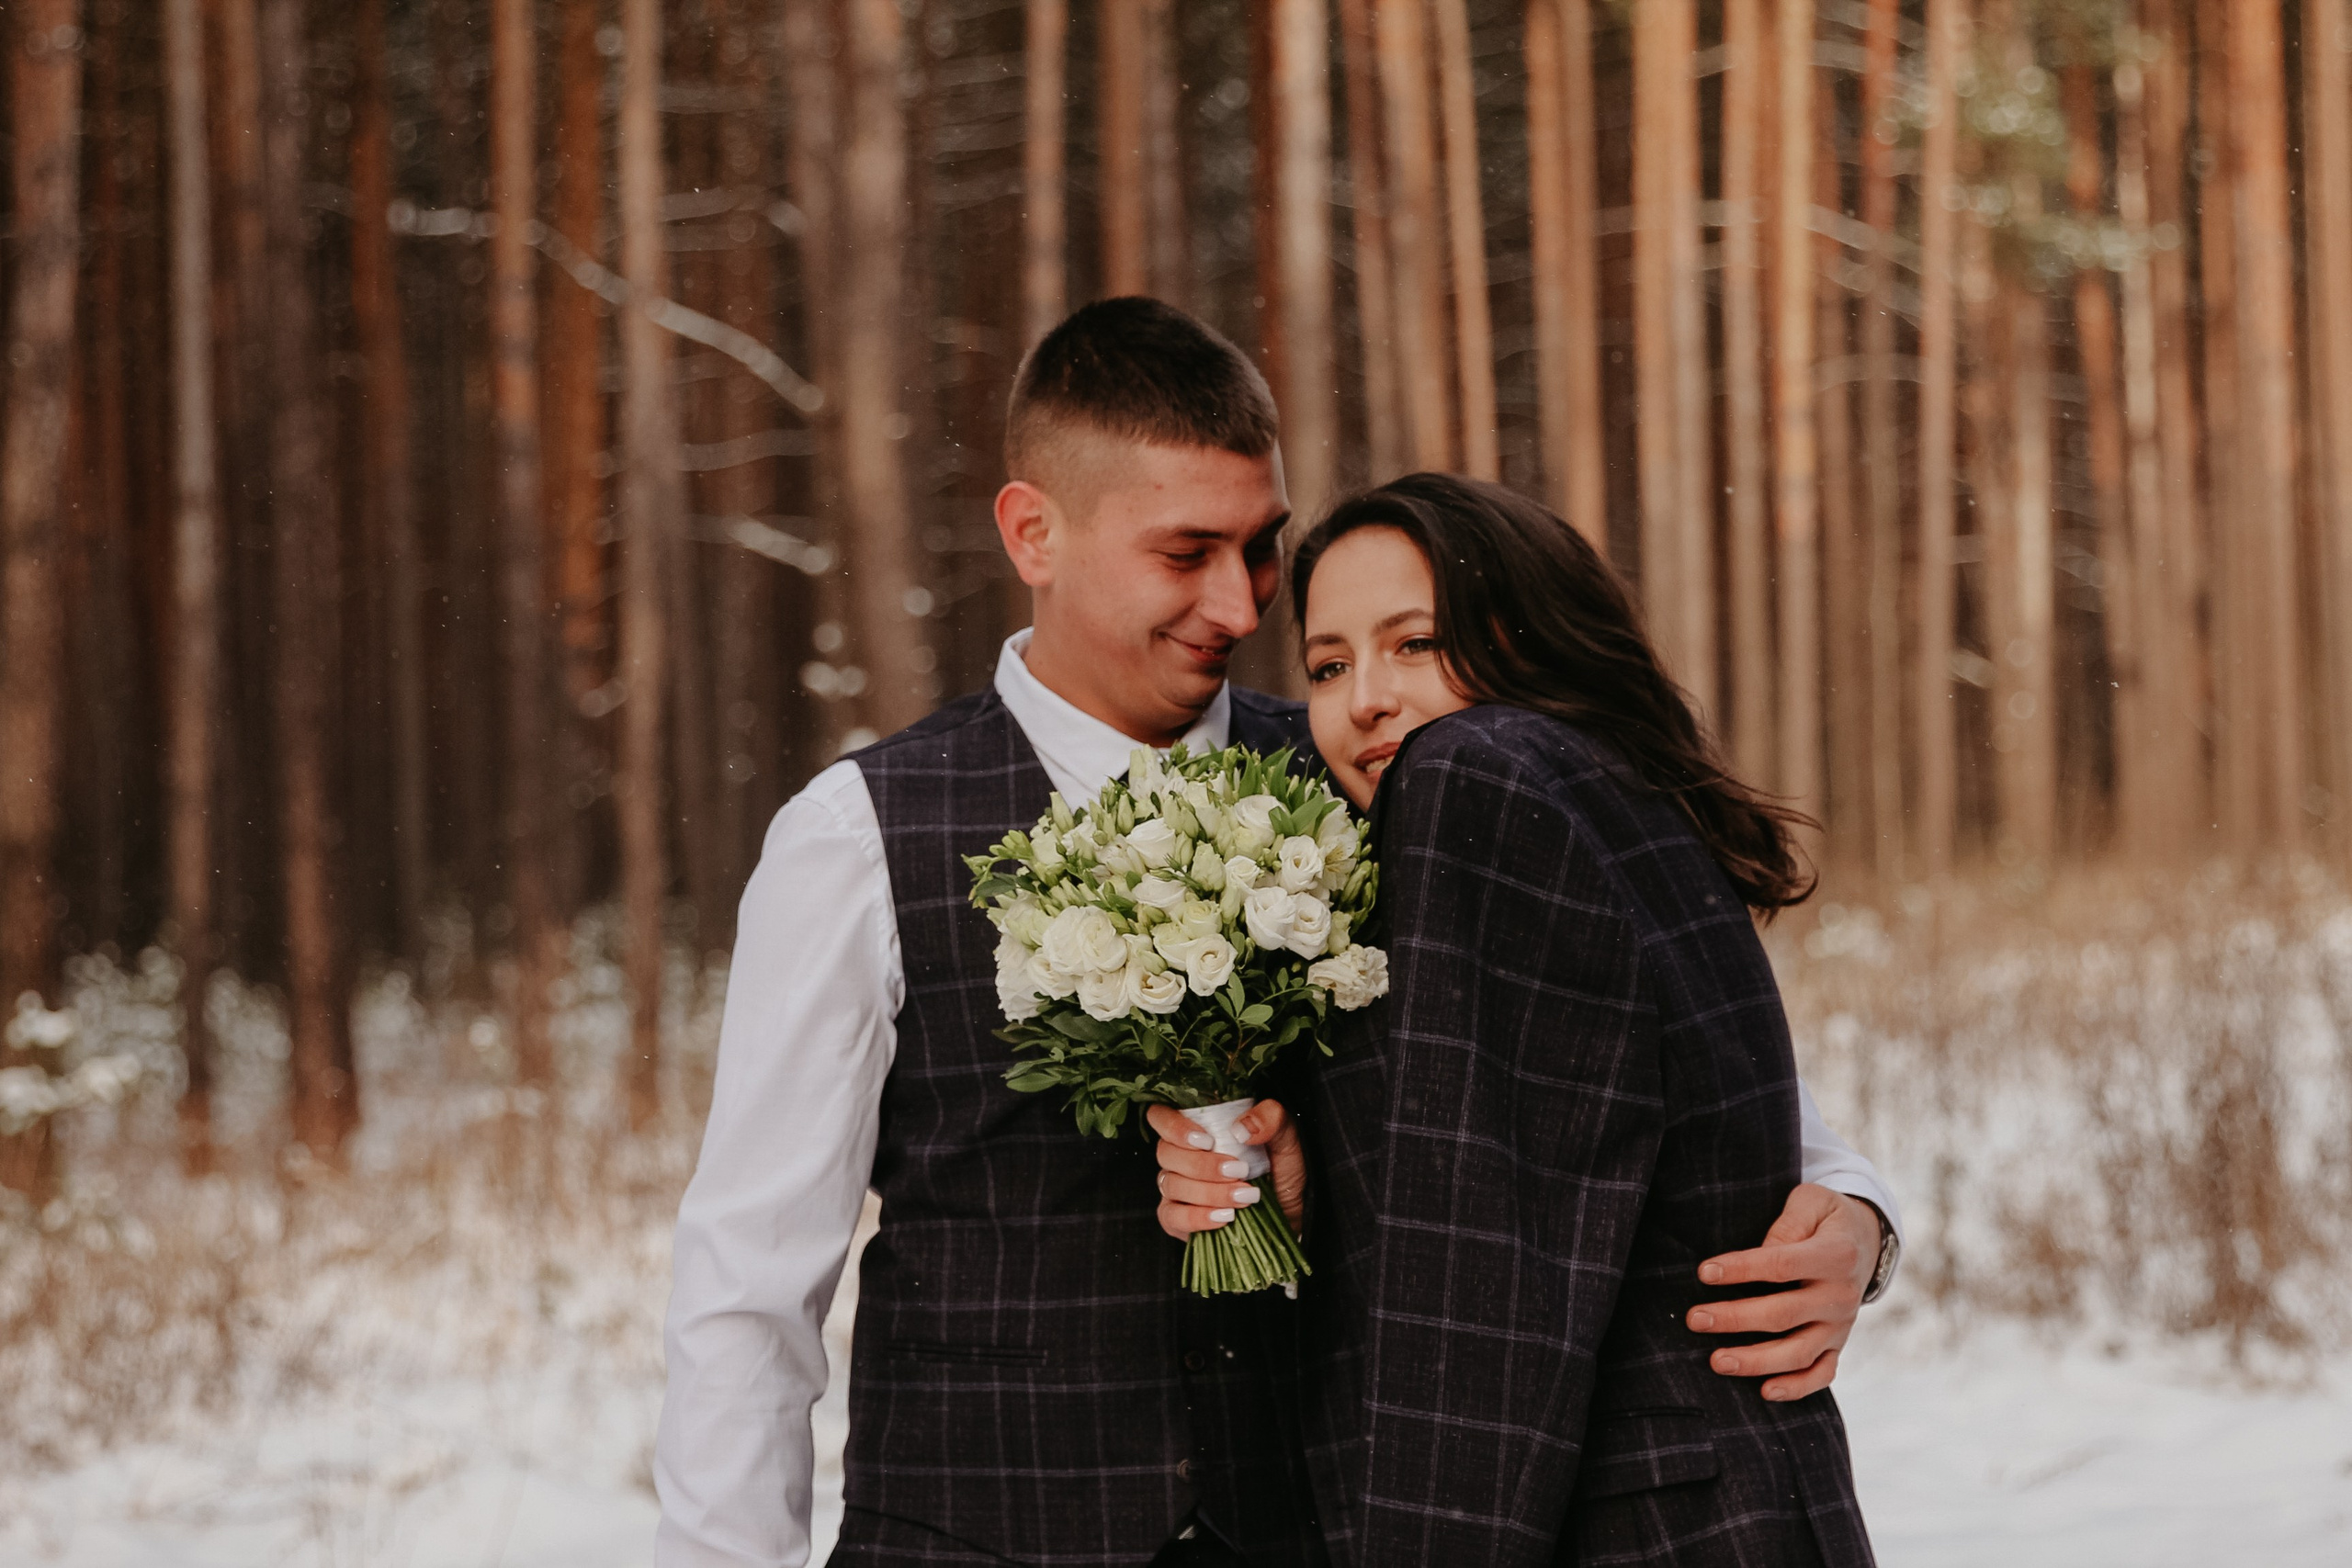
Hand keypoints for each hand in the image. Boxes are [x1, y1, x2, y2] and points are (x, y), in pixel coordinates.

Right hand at [1146, 1100, 1306, 1240]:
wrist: (1291, 1213)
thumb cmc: (1282, 1171)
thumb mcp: (1286, 1139)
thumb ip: (1271, 1119)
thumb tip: (1241, 1127)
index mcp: (1198, 1127)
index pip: (1161, 1116)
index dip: (1174, 1126)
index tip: (1207, 1140)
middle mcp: (1180, 1155)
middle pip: (1166, 1153)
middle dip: (1203, 1165)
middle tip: (1239, 1171)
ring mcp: (1175, 1187)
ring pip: (1171, 1184)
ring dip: (1208, 1192)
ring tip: (1244, 1197)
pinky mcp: (1177, 1219)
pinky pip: (1171, 1217)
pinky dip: (1197, 1217)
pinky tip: (1224, 1217)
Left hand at [1686, 1184, 1881, 1401]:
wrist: (1866, 1242)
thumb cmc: (1825, 1218)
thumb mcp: (1813, 1201)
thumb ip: (1789, 1223)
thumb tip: (1763, 1250)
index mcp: (1836, 1255)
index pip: (1782, 1265)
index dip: (1742, 1269)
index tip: (1704, 1273)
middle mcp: (1841, 1295)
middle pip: (1784, 1314)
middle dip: (1735, 1319)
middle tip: (1695, 1319)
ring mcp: (1841, 1325)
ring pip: (1799, 1352)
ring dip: (1756, 1361)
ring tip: (1716, 1361)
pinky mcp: (1838, 1344)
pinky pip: (1822, 1374)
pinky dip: (1797, 1388)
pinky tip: (1766, 1392)